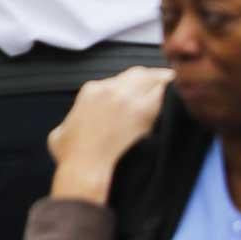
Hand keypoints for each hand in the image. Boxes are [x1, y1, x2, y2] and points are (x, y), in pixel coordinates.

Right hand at [47, 66, 172, 202]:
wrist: (85, 166)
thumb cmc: (72, 155)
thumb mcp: (60, 131)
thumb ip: (71, 120)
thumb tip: (72, 124)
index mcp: (91, 90)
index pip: (120, 78)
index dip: (134, 85)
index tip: (142, 92)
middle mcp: (109, 89)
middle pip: (138, 73)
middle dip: (151, 77)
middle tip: (166, 83)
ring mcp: (126, 97)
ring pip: (151, 78)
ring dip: (163, 82)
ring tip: (175, 87)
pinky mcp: (141, 110)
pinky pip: (162, 92)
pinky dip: (171, 92)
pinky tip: (180, 95)